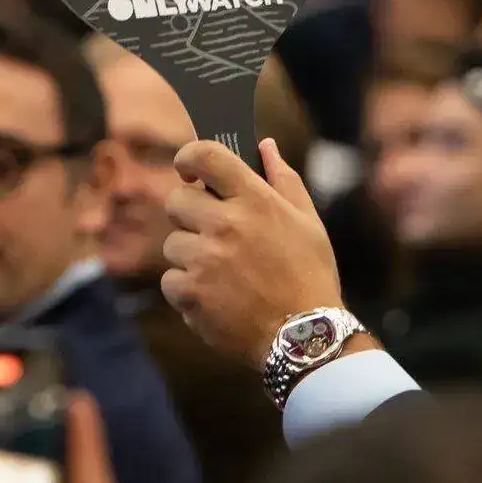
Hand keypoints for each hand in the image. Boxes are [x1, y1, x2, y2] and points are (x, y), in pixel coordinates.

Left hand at [162, 138, 343, 366]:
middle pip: (176, 200)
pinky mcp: (190, 292)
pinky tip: (218, 297)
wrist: (304, 336)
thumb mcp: (308, 221)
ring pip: (173, 243)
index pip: (205, 155)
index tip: (189, 170)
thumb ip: (284, 179)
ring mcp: (204, 259)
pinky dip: (188, 289)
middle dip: (190, 215)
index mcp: (255, 200)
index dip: (189, 157)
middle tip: (214, 234)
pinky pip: (171, 279)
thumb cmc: (310, 275)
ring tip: (224, 274)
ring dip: (190, 256)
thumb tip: (264, 145)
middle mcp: (226, 224)